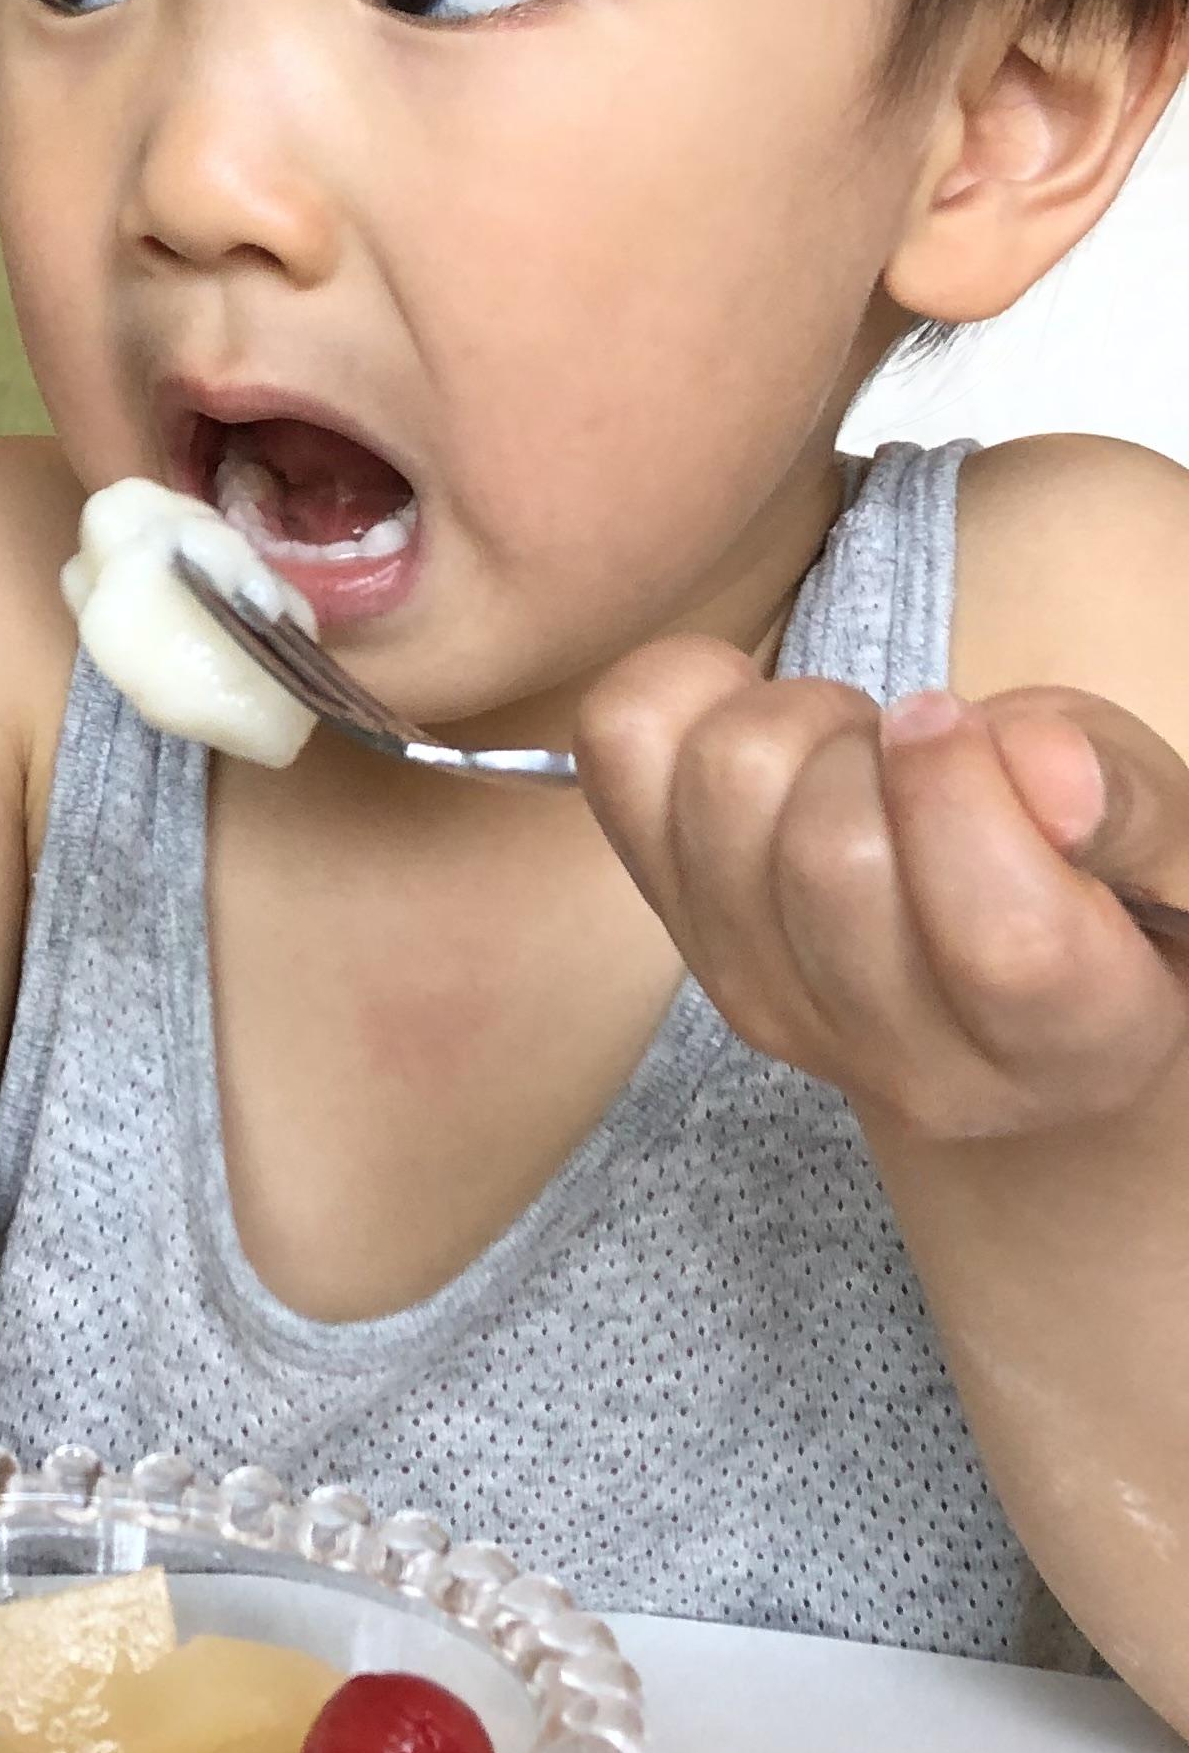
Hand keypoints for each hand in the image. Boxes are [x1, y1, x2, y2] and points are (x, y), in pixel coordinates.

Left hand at [579, 641, 1188, 1138]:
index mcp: (1067, 1046)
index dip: (970, 796)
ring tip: (847, 747)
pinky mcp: (672, 930)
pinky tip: (744, 713)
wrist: (981, 990)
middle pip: (832, 856)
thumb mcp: (1159, 837)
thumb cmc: (1088, 884)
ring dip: (789, 722)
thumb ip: (1115, 798)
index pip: (1001, 942)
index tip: (958, 724)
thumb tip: (1039, 770)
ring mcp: (765, 1005)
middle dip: (873, 745)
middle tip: (908, 741)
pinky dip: (675, 691)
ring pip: (721, 800)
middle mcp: (902, 1061)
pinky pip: (618, 757)